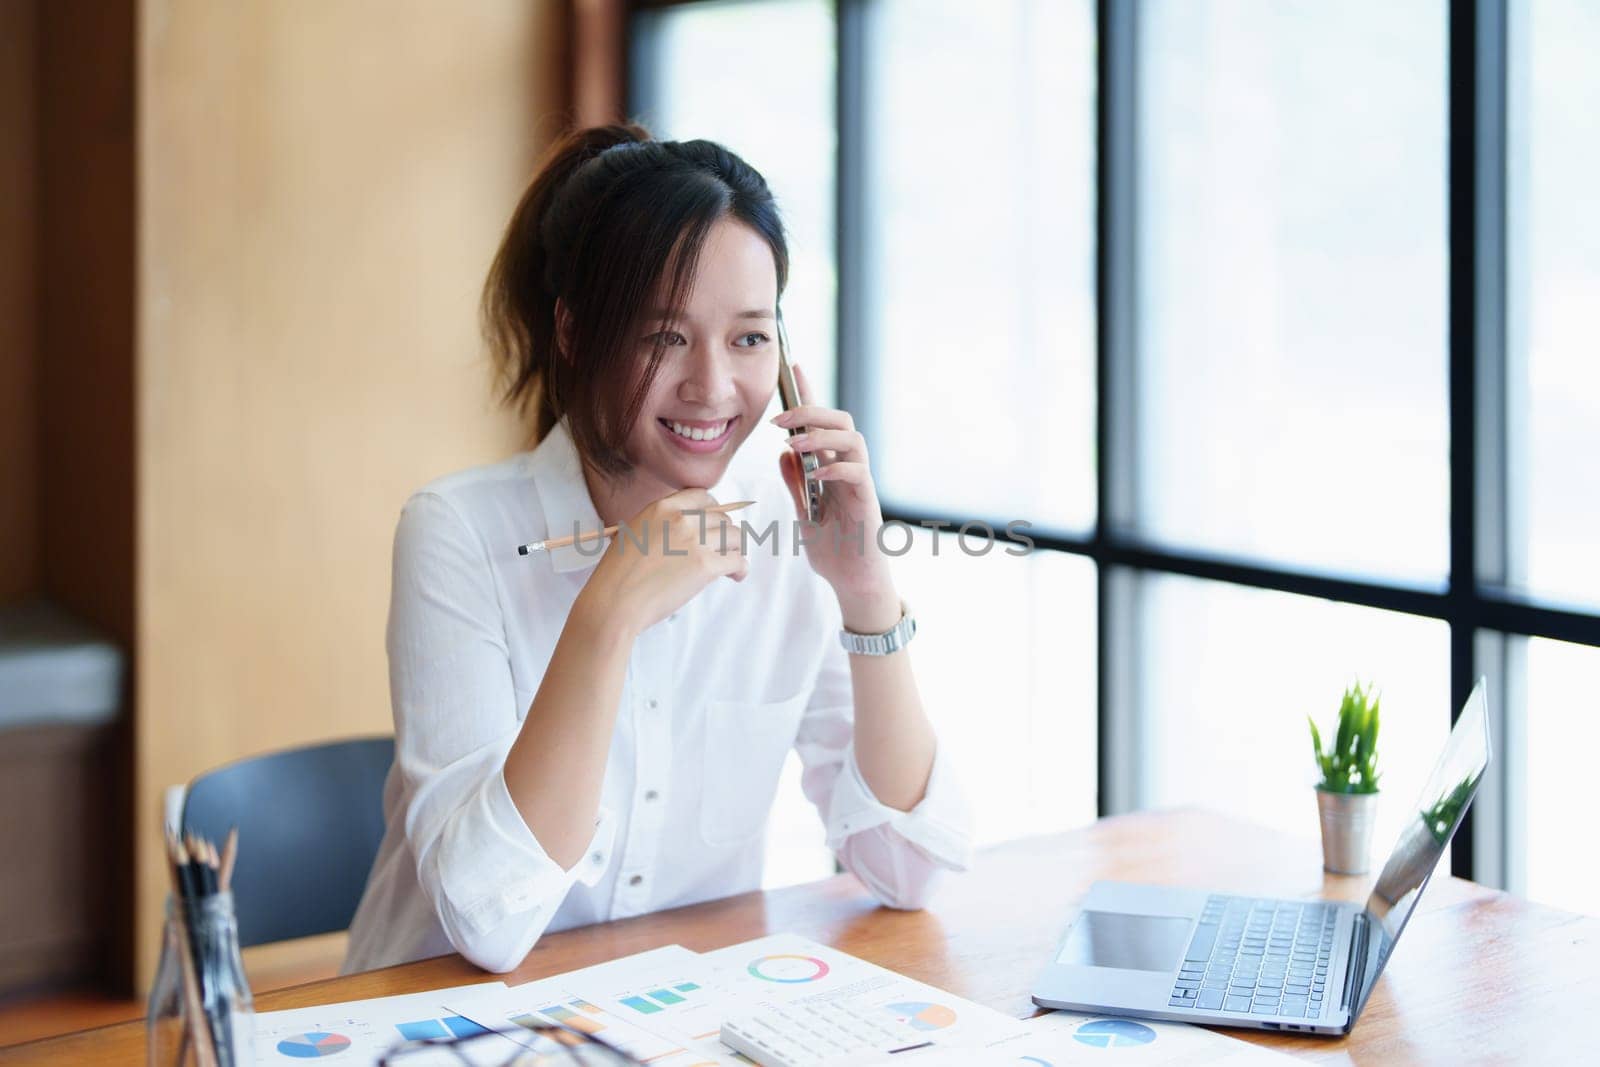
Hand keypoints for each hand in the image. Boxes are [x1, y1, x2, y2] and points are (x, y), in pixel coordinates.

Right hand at [579, 488, 748, 636]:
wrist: (615, 601)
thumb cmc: (618, 575)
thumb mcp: (634, 532)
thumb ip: (662, 524)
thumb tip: (689, 529)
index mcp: (662, 507)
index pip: (703, 497)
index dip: (714, 510)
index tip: (714, 523)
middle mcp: (682, 519)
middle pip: (722, 518)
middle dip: (725, 534)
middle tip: (721, 550)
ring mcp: (696, 541)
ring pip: (735, 537)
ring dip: (734, 550)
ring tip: (729, 564)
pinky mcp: (706, 565)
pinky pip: (737, 561)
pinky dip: (740, 569)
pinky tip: (735, 576)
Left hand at [775, 363, 898, 627]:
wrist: (851, 582)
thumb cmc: (832, 549)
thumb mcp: (803, 512)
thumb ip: (796, 482)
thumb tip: (783, 452)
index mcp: (830, 467)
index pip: (821, 423)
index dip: (808, 394)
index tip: (792, 367)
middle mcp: (848, 468)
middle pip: (840, 420)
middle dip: (811, 411)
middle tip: (779, 420)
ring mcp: (859, 483)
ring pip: (852, 438)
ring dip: (820, 435)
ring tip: (793, 444)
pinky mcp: (867, 501)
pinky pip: (857, 472)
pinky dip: (834, 468)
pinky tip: (814, 475)